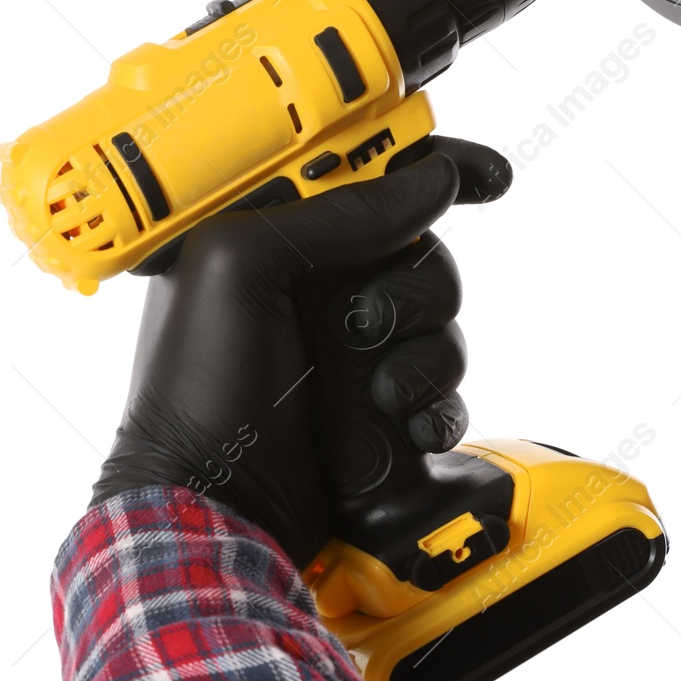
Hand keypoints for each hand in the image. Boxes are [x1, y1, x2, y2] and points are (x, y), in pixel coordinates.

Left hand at [90, 137, 510, 567]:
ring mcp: (354, 353)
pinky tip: (406, 424)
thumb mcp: (241, 269)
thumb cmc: (196, 392)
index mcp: (278, 239)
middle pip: (422, 250)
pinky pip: (447, 390)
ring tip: (376, 390)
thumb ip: (336, 213)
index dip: (430, 165)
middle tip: (368, 322)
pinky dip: (439, 405)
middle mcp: (320, 288)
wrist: (212, 515)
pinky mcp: (382, 413)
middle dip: (417, 286)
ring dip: (425, 355)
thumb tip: (432, 178)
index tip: (484, 175)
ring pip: (443, 321)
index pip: (367, 176)